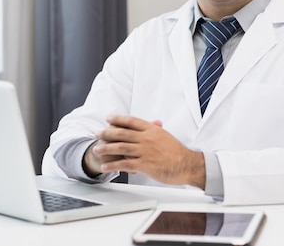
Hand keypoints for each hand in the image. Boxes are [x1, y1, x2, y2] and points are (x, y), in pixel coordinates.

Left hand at [90, 115, 205, 188]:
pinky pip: (124, 163)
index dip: (118, 119)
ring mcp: (145, 151)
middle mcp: (147, 138)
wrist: (187, 165)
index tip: (109, 118)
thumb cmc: (178, 152)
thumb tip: (152, 124)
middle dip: (107, 133)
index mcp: (152, 130)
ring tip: (96, 150)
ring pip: (120, 147)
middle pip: (122, 133)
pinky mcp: (144, 164)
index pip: (131, 121)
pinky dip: (113, 164)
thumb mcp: (166, 136)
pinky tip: (105, 166)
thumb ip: (155, 130)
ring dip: (106, 148)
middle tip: (97, 134)